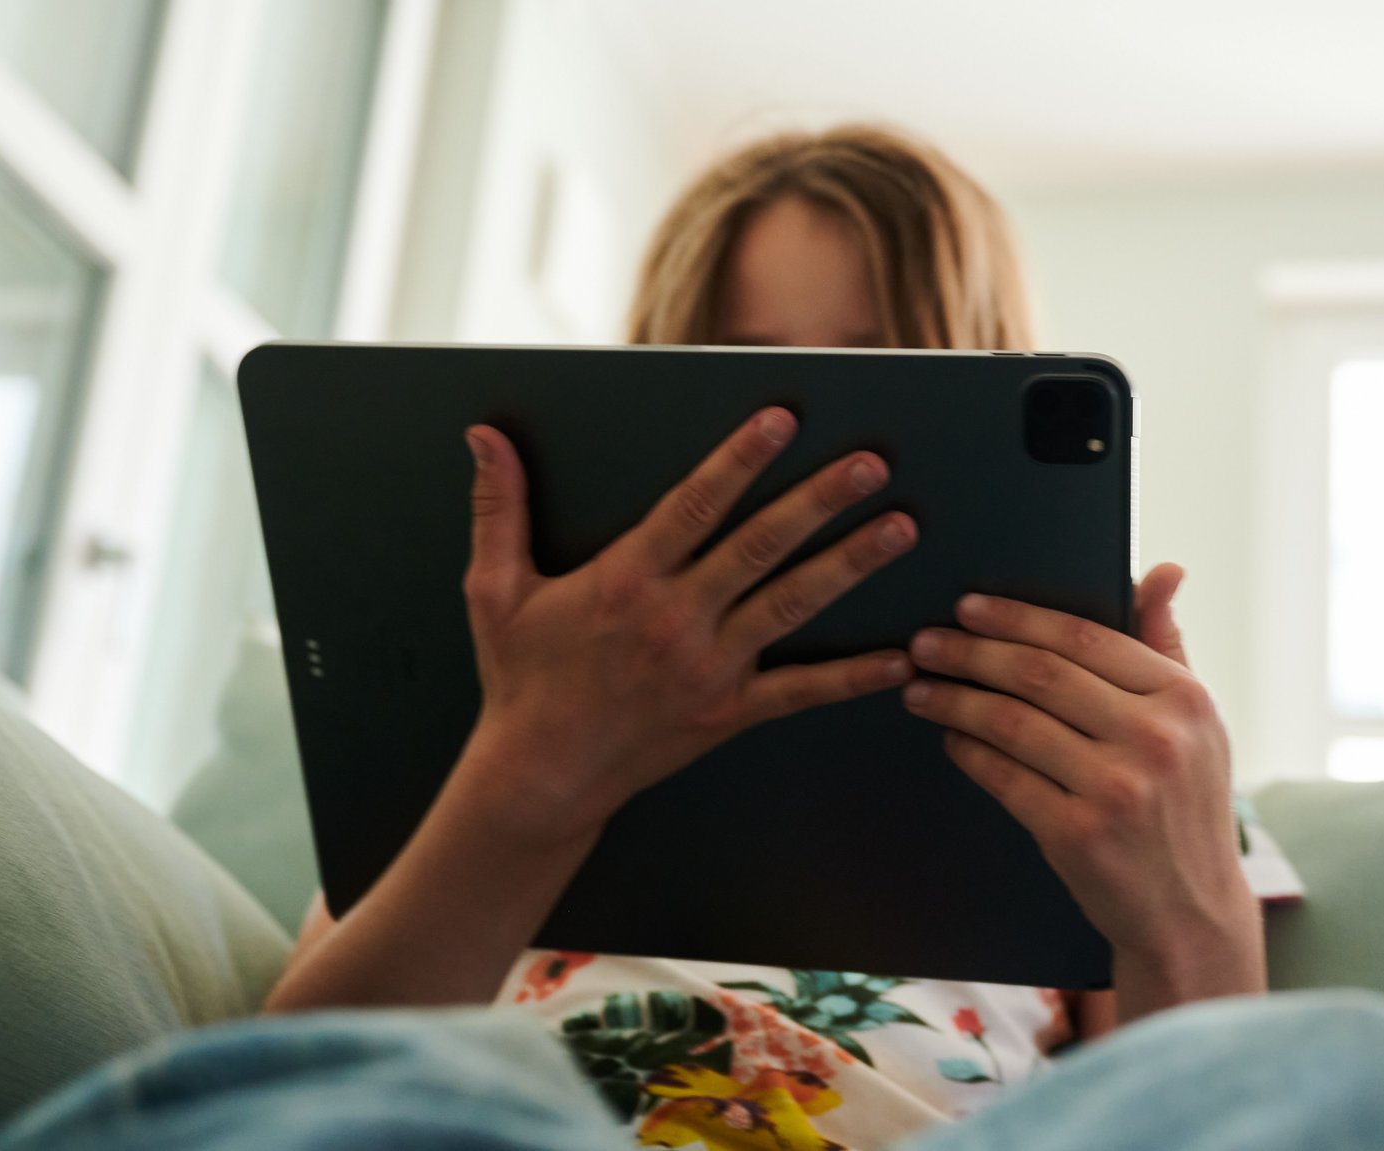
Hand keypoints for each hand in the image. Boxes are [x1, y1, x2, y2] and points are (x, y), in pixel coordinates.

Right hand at [458, 407, 917, 837]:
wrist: (539, 778)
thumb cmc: (521, 679)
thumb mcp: (495, 590)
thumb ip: (499, 509)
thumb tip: (483, 435)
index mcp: (625, 580)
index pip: (695, 504)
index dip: (740, 458)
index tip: (783, 419)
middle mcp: (675, 619)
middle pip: (760, 546)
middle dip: (819, 500)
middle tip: (872, 463)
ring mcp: (708, 668)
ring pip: (791, 604)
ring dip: (849, 564)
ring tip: (900, 528)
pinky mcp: (729, 712)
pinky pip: (800, 692)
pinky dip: (852, 677)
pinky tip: (899, 657)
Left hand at [900, 564, 1262, 1018]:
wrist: (1191, 915)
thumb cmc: (1184, 808)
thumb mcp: (1197, 726)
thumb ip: (1168, 646)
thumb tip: (1163, 569)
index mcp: (1185, 699)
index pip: (1085, 637)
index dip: (1017, 617)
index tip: (968, 605)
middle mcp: (1156, 738)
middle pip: (1040, 673)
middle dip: (971, 651)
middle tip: (924, 641)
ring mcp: (1118, 788)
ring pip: (1012, 722)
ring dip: (955, 699)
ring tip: (920, 687)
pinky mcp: (1078, 835)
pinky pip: (1003, 777)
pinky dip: (968, 752)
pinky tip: (949, 738)